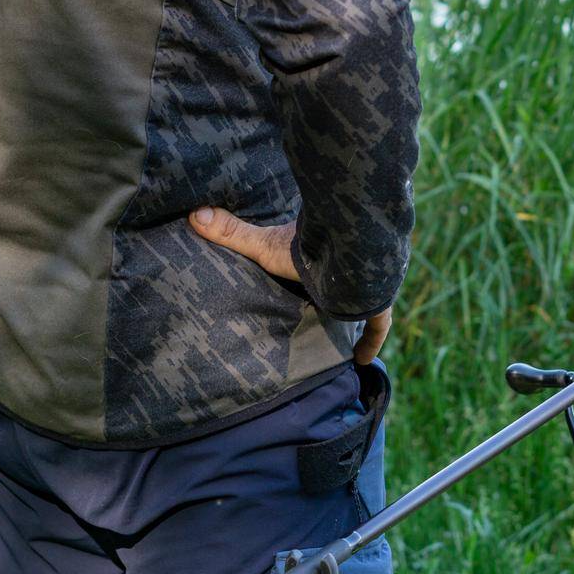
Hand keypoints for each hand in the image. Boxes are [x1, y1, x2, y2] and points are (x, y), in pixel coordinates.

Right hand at [189, 206, 392, 363]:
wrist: (352, 251)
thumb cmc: (308, 248)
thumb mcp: (264, 246)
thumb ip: (232, 233)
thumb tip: (194, 213)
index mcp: (320, 254)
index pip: (318, 260)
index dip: (314, 267)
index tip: (306, 278)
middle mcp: (345, 268)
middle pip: (341, 280)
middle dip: (337, 292)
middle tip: (325, 310)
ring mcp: (366, 285)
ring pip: (363, 298)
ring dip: (356, 311)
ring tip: (343, 334)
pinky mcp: (379, 301)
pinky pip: (379, 324)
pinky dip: (372, 340)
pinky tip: (362, 360)